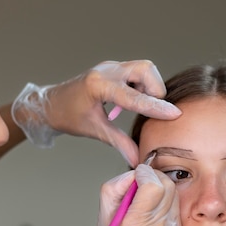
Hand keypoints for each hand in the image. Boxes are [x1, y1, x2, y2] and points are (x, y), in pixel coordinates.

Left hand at [11, 60, 180, 165]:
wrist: (50, 104)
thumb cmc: (68, 116)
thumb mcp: (95, 130)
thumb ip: (119, 142)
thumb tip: (136, 159)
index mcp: (99, 85)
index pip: (134, 96)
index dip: (155, 107)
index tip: (174, 114)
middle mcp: (107, 70)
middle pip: (145, 70)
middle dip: (155, 89)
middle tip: (152, 110)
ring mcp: (110, 67)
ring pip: (144, 69)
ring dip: (149, 88)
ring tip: (140, 107)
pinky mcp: (113, 69)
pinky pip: (136, 72)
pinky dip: (141, 87)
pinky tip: (130, 104)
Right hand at [82, 163, 182, 225]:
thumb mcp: (101, 220)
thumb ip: (115, 189)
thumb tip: (134, 174)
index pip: (153, 185)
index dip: (145, 173)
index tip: (137, 174)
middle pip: (168, 188)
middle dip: (154, 178)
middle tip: (142, 183)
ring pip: (175, 198)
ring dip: (161, 192)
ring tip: (146, 202)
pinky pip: (176, 213)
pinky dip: (165, 208)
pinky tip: (153, 217)